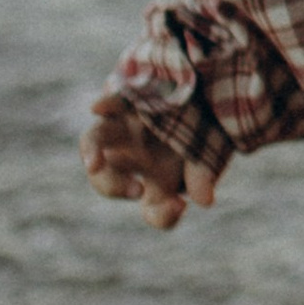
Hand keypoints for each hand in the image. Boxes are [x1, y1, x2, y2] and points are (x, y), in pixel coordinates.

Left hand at [82, 94, 217, 231]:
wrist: (206, 90)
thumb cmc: (209, 127)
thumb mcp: (210, 151)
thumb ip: (203, 174)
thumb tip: (205, 201)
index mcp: (159, 180)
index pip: (156, 211)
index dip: (165, 214)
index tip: (180, 206)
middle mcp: (132, 159)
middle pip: (109, 182)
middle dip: (117, 187)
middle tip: (138, 190)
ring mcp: (123, 129)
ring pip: (96, 141)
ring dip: (93, 152)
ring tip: (94, 165)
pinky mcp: (125, 100)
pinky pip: (111, 102)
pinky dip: (106, 104)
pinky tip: (97, 108)